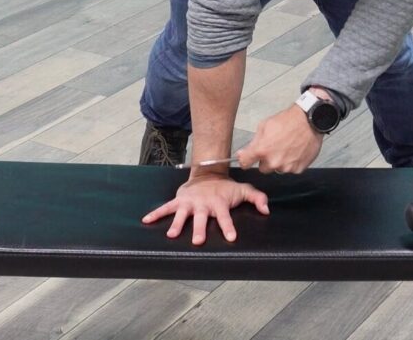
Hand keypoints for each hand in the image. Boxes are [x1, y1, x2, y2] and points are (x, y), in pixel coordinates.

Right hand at [141, 173, 268, 245]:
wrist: (208, 172)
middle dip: (199, 229)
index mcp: (219, 204)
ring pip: (182, 214)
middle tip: (198, 241)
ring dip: (177, 224)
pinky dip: (156, 213)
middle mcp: (203, 204)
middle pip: (201, 218)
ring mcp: (190, 203)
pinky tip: (146, 220)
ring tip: (172, 235)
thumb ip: (257, 198)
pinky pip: (166, 207)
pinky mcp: (179, 200)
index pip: (225, 217)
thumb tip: (267, 210)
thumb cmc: (226, 187)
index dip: (228, 226)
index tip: (231, 237)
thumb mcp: (244, 190)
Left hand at [237, 104, 322, 173]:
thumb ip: (253, 143)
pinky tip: (295, 150)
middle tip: (274, 147)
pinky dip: (292, 162)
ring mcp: (286, 167)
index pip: (245, 163)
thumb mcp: (264, 126)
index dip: (245, 160)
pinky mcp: (298, 169)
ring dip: (280, 161)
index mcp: (262, 150)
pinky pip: (290, 169)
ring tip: (287, 147)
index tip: (248, 158)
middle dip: (266, 160)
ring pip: (278, 169)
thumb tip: (242, 154)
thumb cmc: (288, 121)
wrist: (310, 121)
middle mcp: (273, 162)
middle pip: (263, 168)